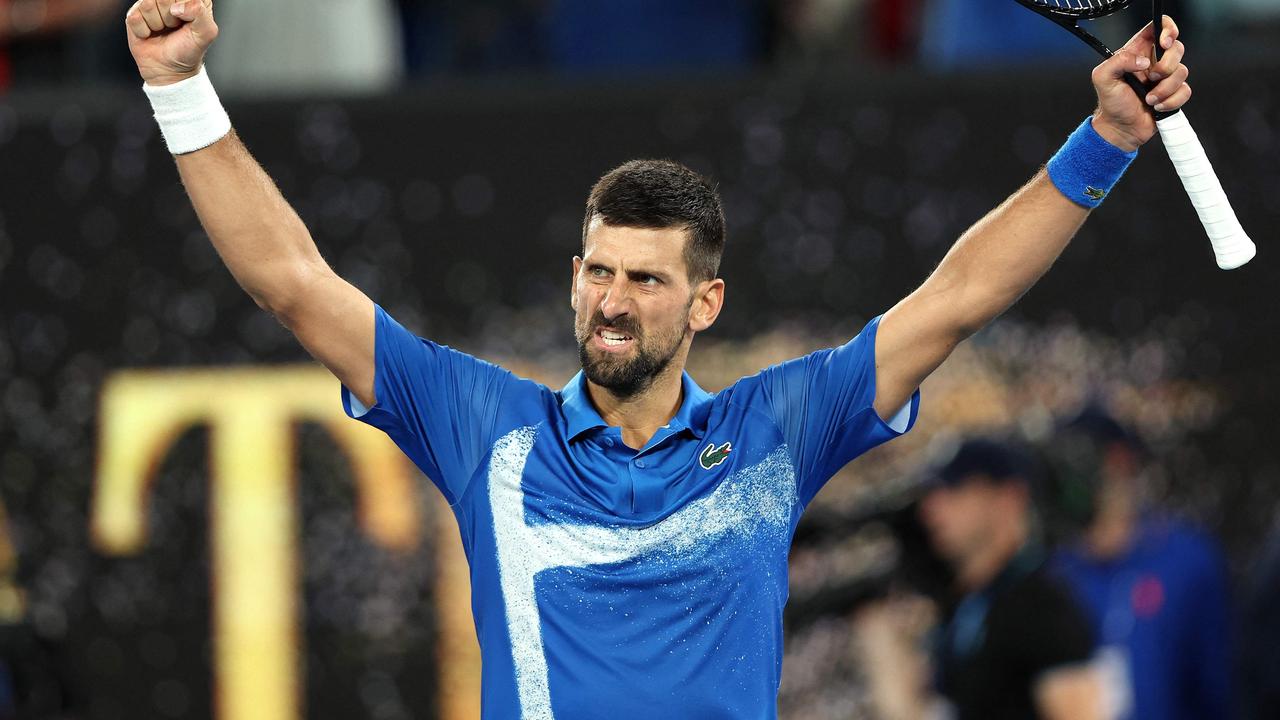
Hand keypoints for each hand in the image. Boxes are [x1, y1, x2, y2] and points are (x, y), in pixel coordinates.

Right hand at [125, 0, 217, 85]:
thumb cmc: (189, 50)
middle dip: (170, 17)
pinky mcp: (133, 14)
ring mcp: (149, 4)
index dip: (185, 9)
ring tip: (163, 30)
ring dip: (157, 24)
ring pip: (147, 4)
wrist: (170, 69)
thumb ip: (200, 13)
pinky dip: (144, 31)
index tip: (188, 22)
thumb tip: (176, 7)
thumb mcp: (206, 33)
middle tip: (174, 27)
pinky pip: (135, 18)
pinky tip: (150, 34)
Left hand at [1090, 16, 1190, 151]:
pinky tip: (1156, 107)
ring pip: (1182, 72)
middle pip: (1177, 48)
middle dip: (1166, 66)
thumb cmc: (1111, 103)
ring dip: (1164, 90)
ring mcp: (1166, 77)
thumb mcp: (1103, 78)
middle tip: (1151, 79)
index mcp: (1138, 52)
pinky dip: (1170, 102)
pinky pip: (1185, 91)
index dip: (1168, 29)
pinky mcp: (1174, 93)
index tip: (1164, 43)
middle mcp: (1155, 61)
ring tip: (1148, 99)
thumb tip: (1144, 61)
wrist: (1120, 129)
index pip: (1159, 27)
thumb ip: (1119, 61)